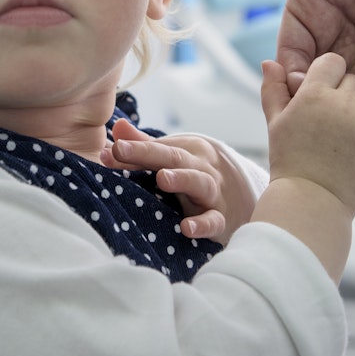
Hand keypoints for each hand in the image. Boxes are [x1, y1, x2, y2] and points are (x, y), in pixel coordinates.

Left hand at [99, 119, 253, 244]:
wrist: (243, 194)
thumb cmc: (195, 173)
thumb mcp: (174, 157)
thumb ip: (144, 145)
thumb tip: (117, 127)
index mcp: (188, 152)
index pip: (159, 148)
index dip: (134, 147)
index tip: (111, 147)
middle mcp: (201, 168)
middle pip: (176, 159)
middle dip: (149, 154)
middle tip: (124, 151)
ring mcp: (213, 193)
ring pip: (200, 183)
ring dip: (182, 179)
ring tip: (163, 179)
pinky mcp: (221, 219)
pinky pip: (214, 220)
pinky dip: (202, 224)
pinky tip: (186, 228)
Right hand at [260, 54, 354, 211]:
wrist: (314, 202)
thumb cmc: (291, 161)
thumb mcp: (276, 122)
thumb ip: (274, 88)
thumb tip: (269, 61)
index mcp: (315, 94)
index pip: (333, 62)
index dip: (327, 77)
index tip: (322, 97)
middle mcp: (345, 103)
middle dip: (346, 96)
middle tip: (332, 123)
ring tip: (348, 136)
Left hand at [277, 0, 354, 156]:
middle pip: (336, 106)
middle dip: (330, 125)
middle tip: (328, 140)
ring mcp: (332, 31)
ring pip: (308, 84)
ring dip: (307, 103)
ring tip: (314, 115)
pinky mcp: (306, 9)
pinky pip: (290, 49)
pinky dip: (289, 72)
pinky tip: (301, 85)